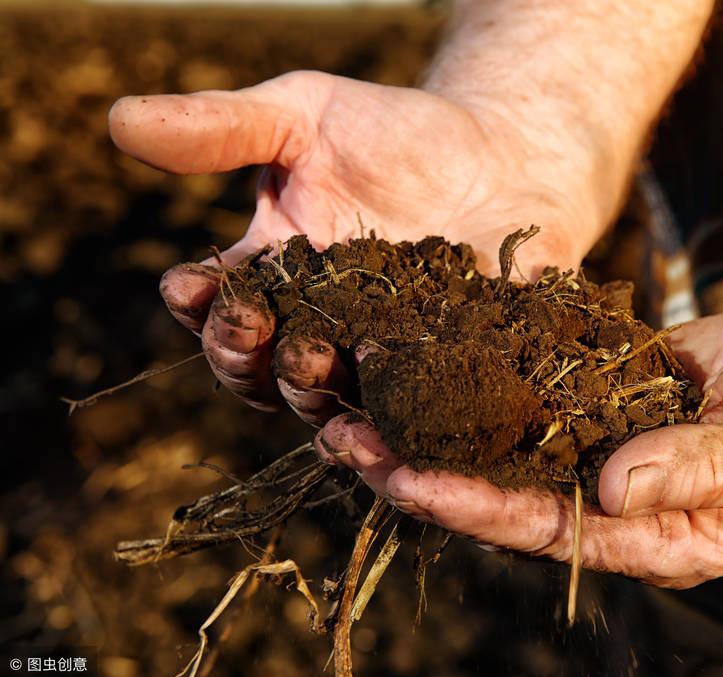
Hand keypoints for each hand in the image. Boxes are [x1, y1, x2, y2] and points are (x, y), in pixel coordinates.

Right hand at [109, 70, 599, 421]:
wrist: (504, 151)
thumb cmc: (397, 132)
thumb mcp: (305, 115)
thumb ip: (224, 128)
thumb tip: (118, 119)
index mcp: (276, 281)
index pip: (219, 310)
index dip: (201, 307)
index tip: (192, 286)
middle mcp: (320, 332)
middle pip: (265, 372)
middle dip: (251, 359)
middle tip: (261, 334)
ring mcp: (383, 361)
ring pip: (332, 402)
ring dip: (314, 393)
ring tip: (321, 364)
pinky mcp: (446, 376)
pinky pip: (419, 409)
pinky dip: (405, 414)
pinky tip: (407, 399)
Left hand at [316, 293, 722, 587]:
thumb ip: (709, 471)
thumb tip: (618, 487)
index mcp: (664, 534)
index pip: (551, 529)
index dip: (476, 506)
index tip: (406, 478)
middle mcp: (623, 502)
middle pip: (507, 494)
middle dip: (426, 468)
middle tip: (343, 437)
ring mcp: (612, 450)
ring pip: (509, 444)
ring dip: (437, 421)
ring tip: (357, 398)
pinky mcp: (609, 401)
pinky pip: (537, 393)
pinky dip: (482, 378)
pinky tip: (430, 353)